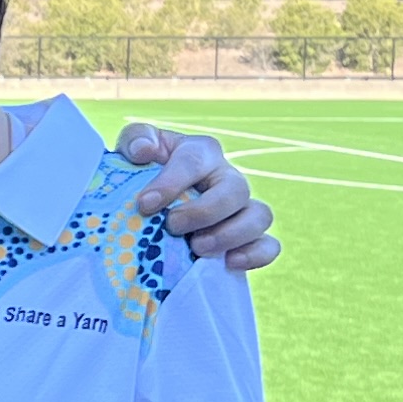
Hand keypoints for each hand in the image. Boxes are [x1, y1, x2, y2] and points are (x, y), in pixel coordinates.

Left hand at [116, 122, 277, 270]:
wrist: (151, 208)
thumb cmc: (142, 174)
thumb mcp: (133, 149)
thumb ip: (136, 139)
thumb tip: (144, 151)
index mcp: (201, 153)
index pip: (194, 161)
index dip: (171, 183)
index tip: (145, 204)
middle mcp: (226, 177)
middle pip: (235, 189)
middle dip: (204, 211)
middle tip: (173, 226)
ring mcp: (241, 208)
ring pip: (259, 215)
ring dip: (231, 234)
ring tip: (197, 248)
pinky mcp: (248, 237)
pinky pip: (269, 245)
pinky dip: (255, 254)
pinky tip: (228, 262)